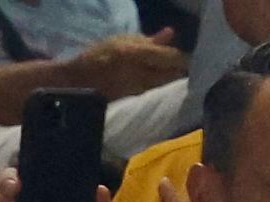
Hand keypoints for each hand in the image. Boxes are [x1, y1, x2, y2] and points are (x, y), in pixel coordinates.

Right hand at [60, 28, 186, 100]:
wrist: (76, 82)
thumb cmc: (99, 55)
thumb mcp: (122, 40)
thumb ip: (147, 39)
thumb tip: (170, 33)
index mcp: (135, 53)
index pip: (169, 56)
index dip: (184, 57)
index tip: (193, 57)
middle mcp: (138, 73)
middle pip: (171, 74)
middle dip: (181, 71)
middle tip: (189, 67)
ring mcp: (136, 89)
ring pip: (164, 85)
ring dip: (173, 80)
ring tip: (179, 75)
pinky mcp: (134, 100)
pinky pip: (154, 92)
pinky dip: (162, 88)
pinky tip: (165, 84)